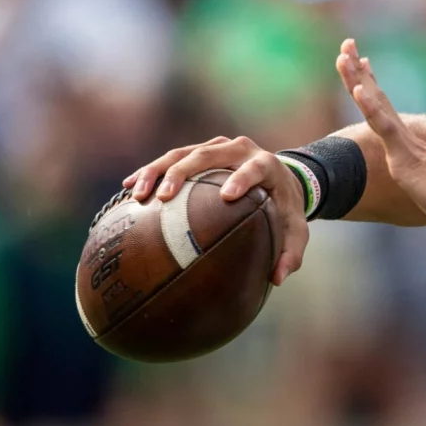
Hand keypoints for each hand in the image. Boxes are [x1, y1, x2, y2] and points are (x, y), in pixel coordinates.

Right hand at [124, 134, 310, 284]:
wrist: (281, 178)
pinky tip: (130, 187)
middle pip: (209, 154)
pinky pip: (172, 156)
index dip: (242, 178)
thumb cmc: (286, 208)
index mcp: (267, 165)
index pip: (255, 168)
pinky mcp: (202, 149)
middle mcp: (241, 149)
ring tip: (139, 194)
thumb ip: (292, 252)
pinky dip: (151, 170)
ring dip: (157, 170)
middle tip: (163, 197)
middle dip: (183, 173)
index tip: (228, 196)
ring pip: (184, 152)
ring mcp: (219, 146)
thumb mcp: (296, 229)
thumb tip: (277, 279)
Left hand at [337, 38, 425, 232]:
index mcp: (409, 142)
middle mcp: (405, 136)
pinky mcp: (405, 153)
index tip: (364, 63)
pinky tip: (358, 89)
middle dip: (359, 71)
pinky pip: (384, 126)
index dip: (372, 85)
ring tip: (344, 56)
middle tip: (347, 44)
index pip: (385, 108)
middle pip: (376, 97)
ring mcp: (404, 142)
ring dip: (357, 79)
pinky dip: (370, 107)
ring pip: (375, 104)